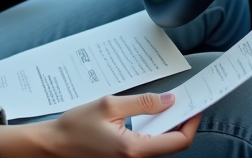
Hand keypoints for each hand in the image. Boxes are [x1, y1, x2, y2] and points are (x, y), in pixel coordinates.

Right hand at [0, 92, 200, 157]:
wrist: (55, 144)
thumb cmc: (76, 125)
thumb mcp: (109, 105)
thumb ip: (142, 103)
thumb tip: (170, 100)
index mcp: (135, 148)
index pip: (178, 140)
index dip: (192, 122)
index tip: (196, 104)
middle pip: (174, 143)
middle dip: (183, 121)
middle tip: (185, 99)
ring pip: (163, 144)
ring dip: (170, 125)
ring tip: (170, 103)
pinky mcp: (127, 157)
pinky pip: (151, 145)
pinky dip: (157, 129)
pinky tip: (152, 114)